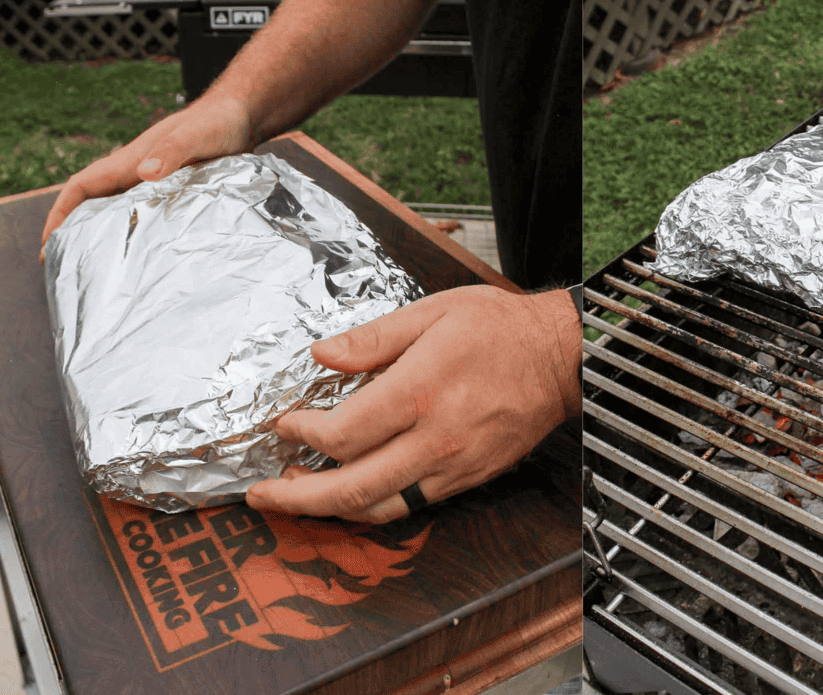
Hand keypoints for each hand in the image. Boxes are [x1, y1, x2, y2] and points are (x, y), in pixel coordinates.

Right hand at [40, 96, 253, 250]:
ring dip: (106, 237)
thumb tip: (146, 173)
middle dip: (76, 233)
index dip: (60, 212)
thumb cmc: (218, 122)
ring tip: (101, 270)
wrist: (242, 115)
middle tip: (68, 268)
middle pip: (94, 205)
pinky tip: (145, 257)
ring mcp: (156, 182)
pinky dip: (138, 235)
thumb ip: (173, 151)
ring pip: (120, 213)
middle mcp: (137, 172)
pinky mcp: (176, 190)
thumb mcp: (196, 135)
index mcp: (131, 161)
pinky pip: (147, 215)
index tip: (49, 243)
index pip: (82, 186)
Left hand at [246, 285, 581, 522]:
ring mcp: (452, 466)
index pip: (342, 434)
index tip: (286, 421)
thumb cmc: (499, 329)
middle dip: (297, 497)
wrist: (560, 360)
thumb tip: (321, 355)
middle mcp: (435, 438)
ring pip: (379, 508)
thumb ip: (372, 338)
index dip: (302, 433)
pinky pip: (410, 506)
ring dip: (329, 511)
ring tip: (297, 499)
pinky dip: (371, 508)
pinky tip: (350, 496)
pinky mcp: (466, 479)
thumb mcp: (432, 312)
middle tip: (262, 492)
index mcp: (420, 390)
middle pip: (351, 488)